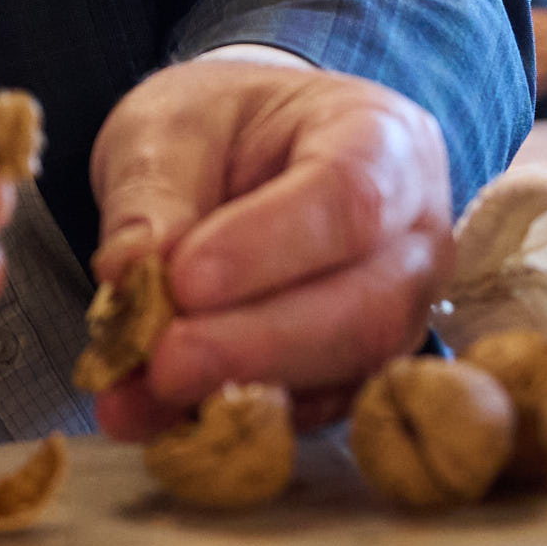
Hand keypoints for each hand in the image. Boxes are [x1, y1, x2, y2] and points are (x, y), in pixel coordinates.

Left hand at [82, 58, 454, 441]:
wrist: (245, 150)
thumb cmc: (221, 126)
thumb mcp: (168, 127)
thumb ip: (150, 196)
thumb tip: (130, 274)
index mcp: (381, 138)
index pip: (351, 198)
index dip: (269, 249)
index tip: (185, 279)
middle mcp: (416, 231)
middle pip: (367, 303)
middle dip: (257, 343)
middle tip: (160, 361)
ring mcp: (405, 307)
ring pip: (352, 367)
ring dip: (245, 390)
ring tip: (144, 393)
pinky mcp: (366, 369)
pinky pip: (324, 407)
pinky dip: (243, 419)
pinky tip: (167, 418)